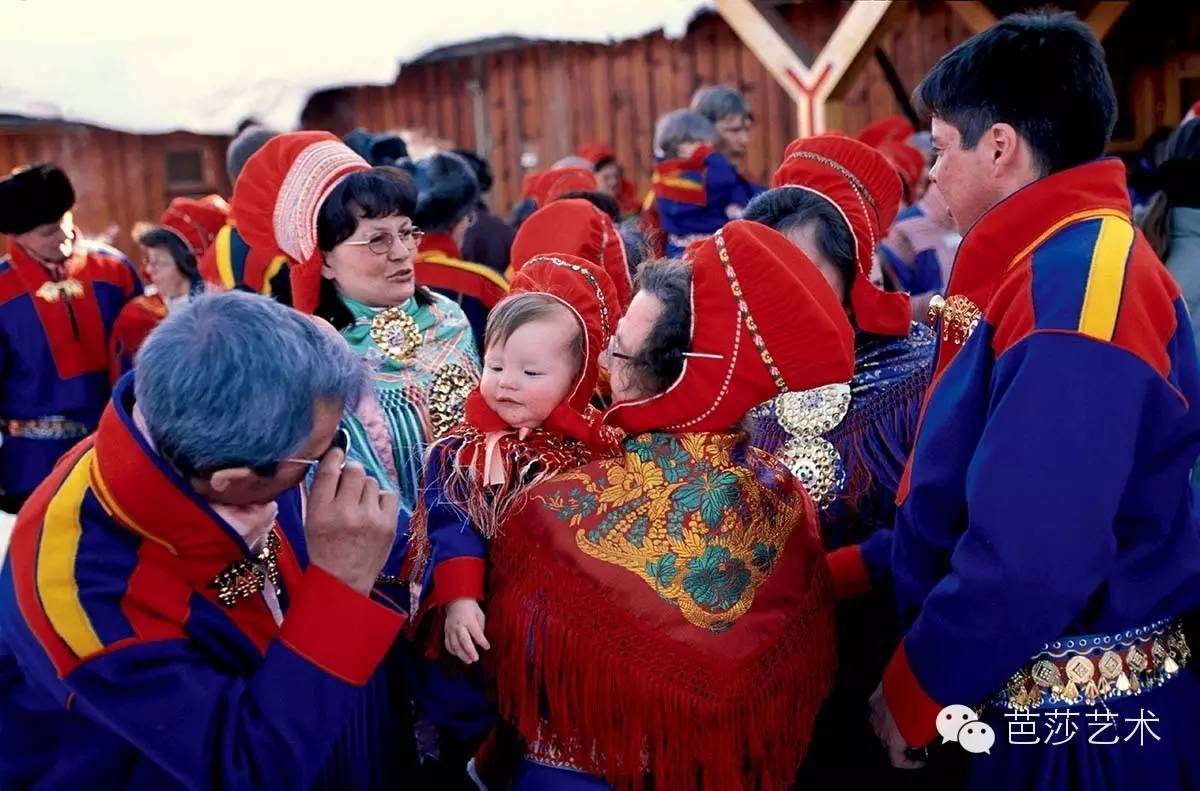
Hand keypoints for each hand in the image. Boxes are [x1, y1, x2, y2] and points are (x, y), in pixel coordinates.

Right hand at [305, 448, 399, 594]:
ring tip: (359, 505)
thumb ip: (321, 490)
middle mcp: (345, 512)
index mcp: (320, 511)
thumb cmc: (325, 548)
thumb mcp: (311, 519)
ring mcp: (370, 519)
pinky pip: (388, 494)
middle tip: (348, 486)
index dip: (334, 456)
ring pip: (372, 481)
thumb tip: (335, 458)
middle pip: (355, 469)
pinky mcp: (388, 525)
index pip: (329, 470)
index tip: (337, 453)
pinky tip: (373, 510)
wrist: (344, 581)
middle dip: (351, 473)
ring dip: (365, 488)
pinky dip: (381, 498)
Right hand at [444, 598, 489, 663]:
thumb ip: (480, 627)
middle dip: (470, 651)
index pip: (476, 633)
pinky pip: (448, 644)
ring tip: (469, 661)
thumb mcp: (480, 614)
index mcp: (469, 620)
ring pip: (454, 645)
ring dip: (461, 654)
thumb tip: (480, 641)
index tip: (487, 647)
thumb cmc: (470, 608)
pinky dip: (453, 651)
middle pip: (463, 640)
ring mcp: (450, 629)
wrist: (456, 601)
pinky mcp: (446, 632)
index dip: (482, 641)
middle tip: (476, 659)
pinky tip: (459, 655)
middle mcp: (458, 625)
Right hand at [869, 683, 925, 768]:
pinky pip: (880, 709)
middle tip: (916, 737)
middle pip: (888, 742)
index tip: (922, 760)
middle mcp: (878, 729)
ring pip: (882, 725)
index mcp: (891, 741)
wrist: (913, 683)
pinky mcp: (873, 698)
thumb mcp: (928, 732)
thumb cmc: (922, 712)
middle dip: (901, 742)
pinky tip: (899, 703)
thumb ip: (922, 741)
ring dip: (893, 725)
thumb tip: (920, 743)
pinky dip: (888, 710)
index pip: (896, 760)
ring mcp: (873, 713)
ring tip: (906, 719)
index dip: (910, 763)